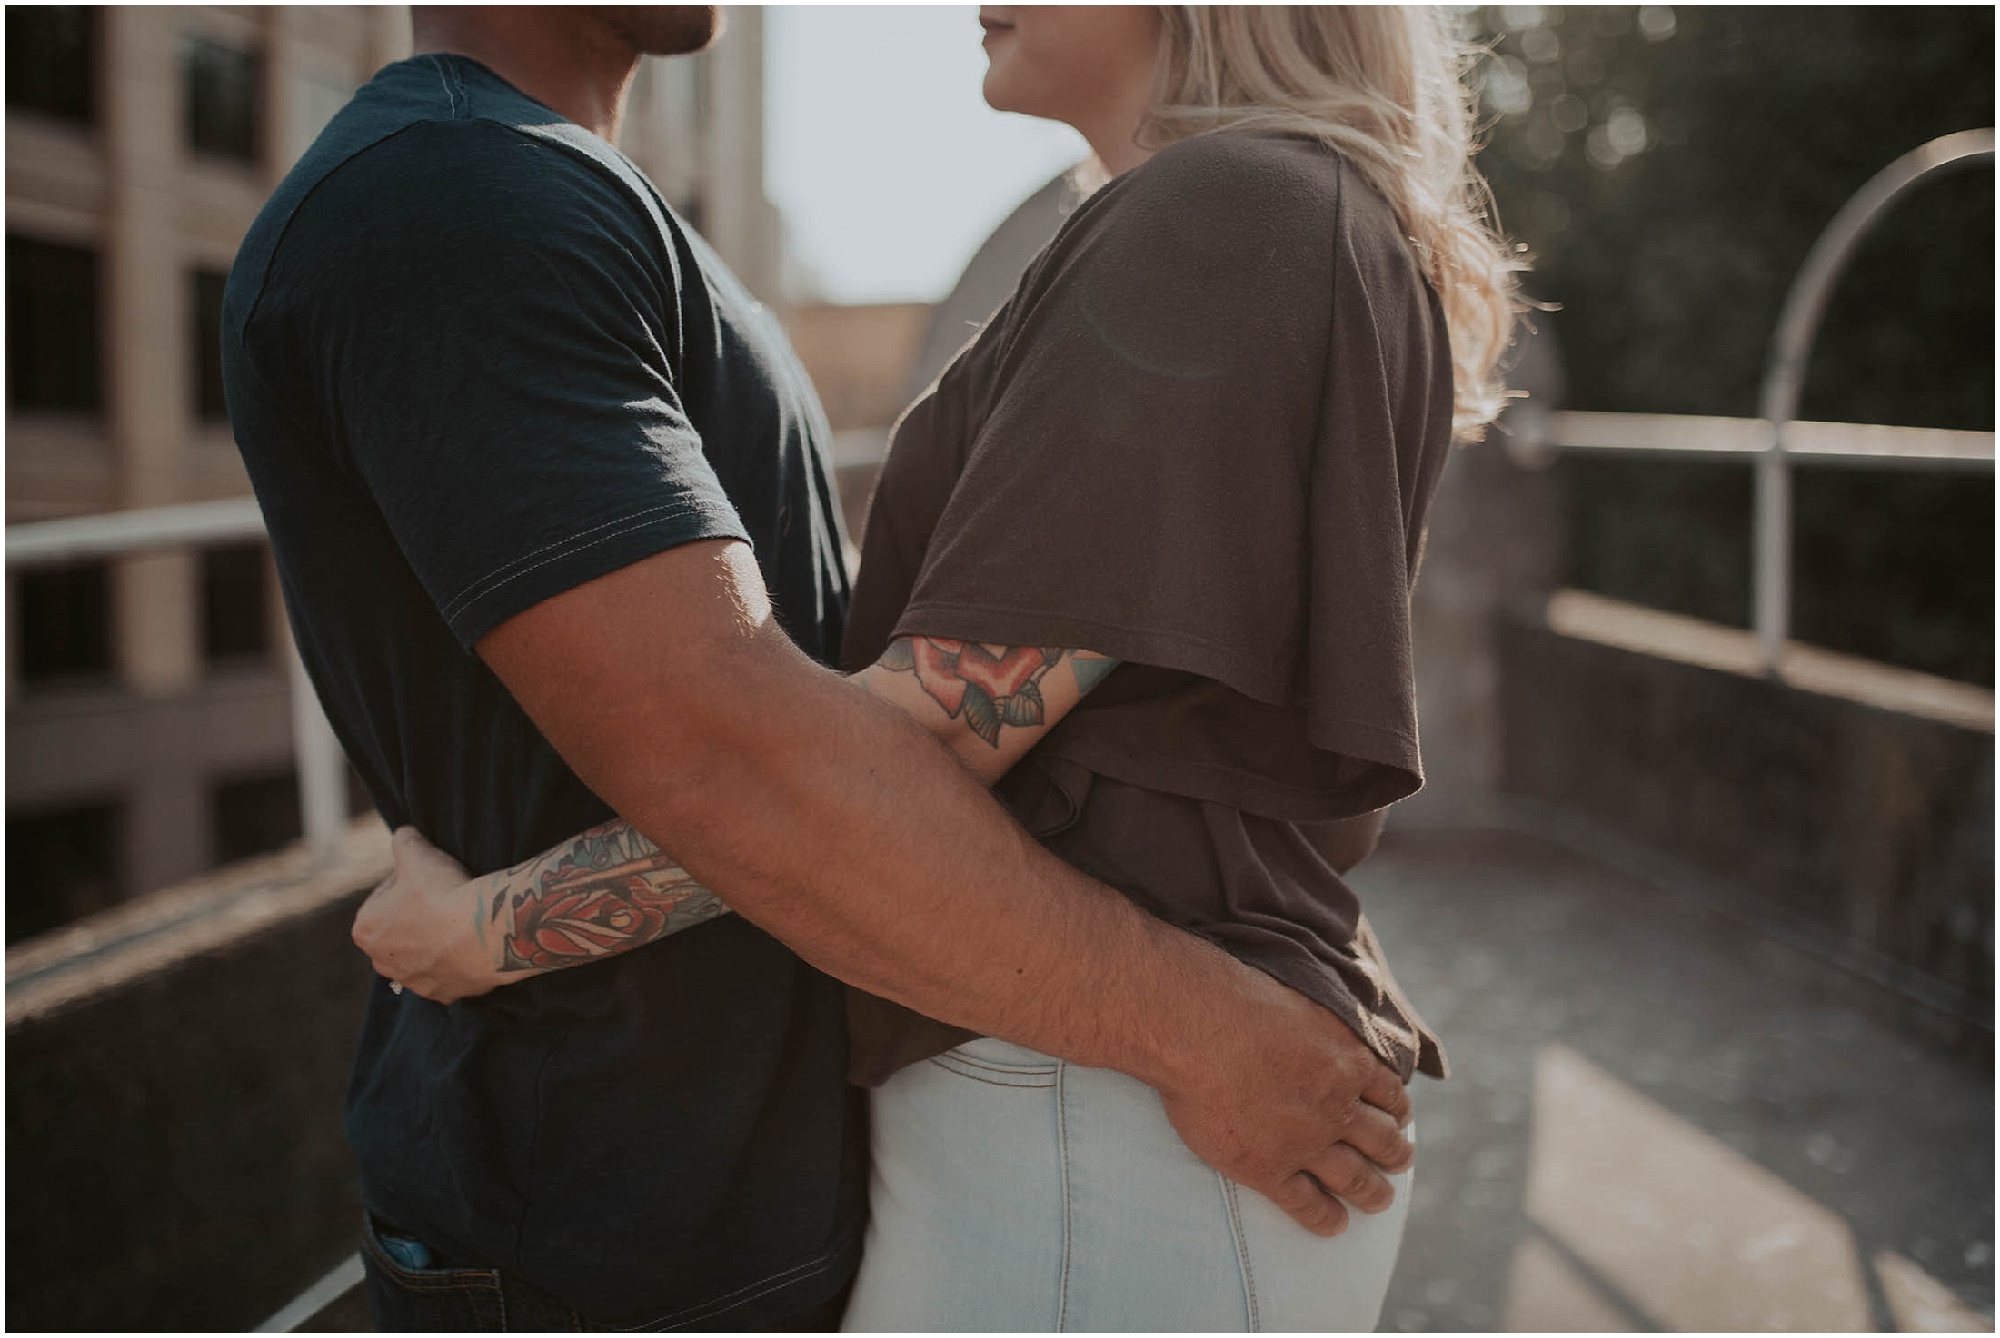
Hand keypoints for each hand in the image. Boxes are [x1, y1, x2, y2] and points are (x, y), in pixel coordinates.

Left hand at [352, 827, 498, 1003]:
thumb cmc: (443, 893)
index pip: (384, 898)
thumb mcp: (417, 853)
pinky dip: (456, 962)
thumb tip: (404, 834)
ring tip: (461, 920)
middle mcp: (382, 963)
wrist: (483, 932)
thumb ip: (403, 840)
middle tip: (445, 898)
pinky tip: (470, 943)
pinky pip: (447, 974)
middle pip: (401, 931)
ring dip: (436, 941)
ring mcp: (413, 982)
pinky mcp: (443, 994)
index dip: (407, 883)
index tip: (428, 877)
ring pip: (422, 955)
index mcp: (366, 929)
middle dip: (418, 917)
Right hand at [1155, 975, 1414, 1236]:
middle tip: (1398, 1161)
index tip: (1398, 1118)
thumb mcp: (1305, 1001)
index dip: (1398, 1111)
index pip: (1390, 1095)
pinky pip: (1307, 1204)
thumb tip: (1333, 1030)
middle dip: (1395, 1154)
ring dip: (1373, 1193)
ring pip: (1354, 1178)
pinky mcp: (1267, 1168)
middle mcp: (1337, 1108)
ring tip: (1379, 1200)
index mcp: (1349, 1062)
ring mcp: (1304, 1143)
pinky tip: (1334, 1224)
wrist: (1195, 1028)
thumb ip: (1328, 1025)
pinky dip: (1325, 1218)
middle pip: (1383, 1141)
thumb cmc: (1239, 1000)